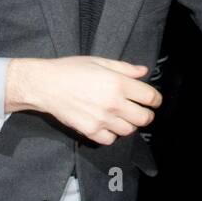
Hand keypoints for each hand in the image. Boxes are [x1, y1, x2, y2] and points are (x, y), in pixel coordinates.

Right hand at [5, 56, 161, 145]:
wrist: (45, 85)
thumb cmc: (71, 70)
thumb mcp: (100, 61)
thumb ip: (124, 68)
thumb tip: (143, 72)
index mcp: (118, 83)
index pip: (150, 97)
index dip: (155, 99)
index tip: (152, 100)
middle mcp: (114, 103)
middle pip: (144, 118)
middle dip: (145, 114)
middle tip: (139, 110)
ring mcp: (102, 119)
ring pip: (129, 130)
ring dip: (128, 124)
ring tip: (120, 116)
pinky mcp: (90, 131)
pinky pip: (110, 140)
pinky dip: (111, 134)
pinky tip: (106, 125)